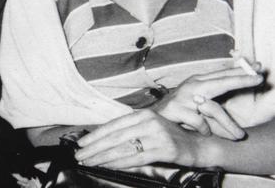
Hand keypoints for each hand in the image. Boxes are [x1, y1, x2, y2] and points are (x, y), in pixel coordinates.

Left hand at [75, 109, 207, 169]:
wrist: (200, 146)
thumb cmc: (171, 137)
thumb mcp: (150, 127)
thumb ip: (131, 129)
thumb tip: (105, 138)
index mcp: (143, 114)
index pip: (113, 125)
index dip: (96, 135)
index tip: (82, 143)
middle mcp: (148, 121)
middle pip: (115, 137)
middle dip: (95, 147)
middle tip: (80, 155)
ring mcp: (156, 135)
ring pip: (123, 148)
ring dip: (103, 157)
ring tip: (89, 162)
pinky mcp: (164, 149)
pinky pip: (136, 158)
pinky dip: (119, 163)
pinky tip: (107, 166)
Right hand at [152, 68, 262, 139]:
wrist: (153, 118)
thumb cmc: (180, 110)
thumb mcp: (199, 100)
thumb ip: (217, 98)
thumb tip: (237, 93)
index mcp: (198, 81)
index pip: (223, 73)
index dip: (241, 70)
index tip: (259, 66)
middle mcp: (192, 85)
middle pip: (220, 81)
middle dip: (241, 79)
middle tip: (259, 78)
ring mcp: (184, 97)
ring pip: (213, 108)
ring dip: (228, 125)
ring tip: (239, 136)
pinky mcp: (176, 110)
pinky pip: (198, 121)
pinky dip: (204, 129)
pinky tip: (204, 132)